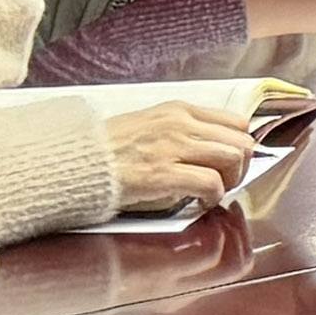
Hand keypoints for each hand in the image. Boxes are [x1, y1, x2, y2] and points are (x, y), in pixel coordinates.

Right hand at [97, 95, 261, 212]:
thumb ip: (182, 132)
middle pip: (242, 142)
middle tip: (224, 184)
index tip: (229, 165)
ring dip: (230, 182)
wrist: (73, 162)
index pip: (237, 123)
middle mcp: (180, 124)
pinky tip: (199, 203)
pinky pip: (211, 184)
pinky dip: (213, 197)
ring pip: (233, 159)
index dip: (239, 147)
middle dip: (240, 168)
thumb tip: (215, 149)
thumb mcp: (150, 126)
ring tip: (211, 193)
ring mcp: (172, 147)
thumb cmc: (109, 150)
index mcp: (178, 111)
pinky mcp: (162, 174)